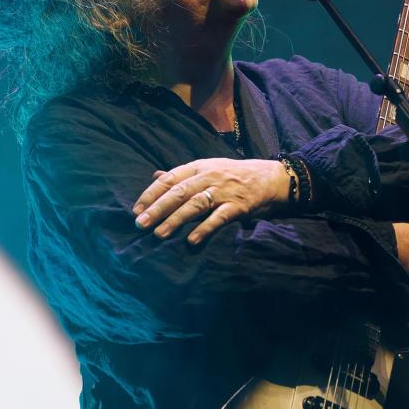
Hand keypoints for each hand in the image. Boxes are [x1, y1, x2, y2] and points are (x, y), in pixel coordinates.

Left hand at [132, 158, 289, 243]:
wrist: (272, 178)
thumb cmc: (235, 175)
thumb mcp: (208, 168)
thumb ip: (182, 175)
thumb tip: (155, 175)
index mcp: (198, 167)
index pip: (169, 178)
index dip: (151, 194)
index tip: (136, 210)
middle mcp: (209, 176)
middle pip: (178, 192)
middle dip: (157, 208)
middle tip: (140, 224)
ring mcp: (224, 191)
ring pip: (195, 204)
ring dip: (176, 220)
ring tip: (159, 234)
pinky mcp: (239, 206)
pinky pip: (219, 218)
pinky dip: (205, 228)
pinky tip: (192, 241)